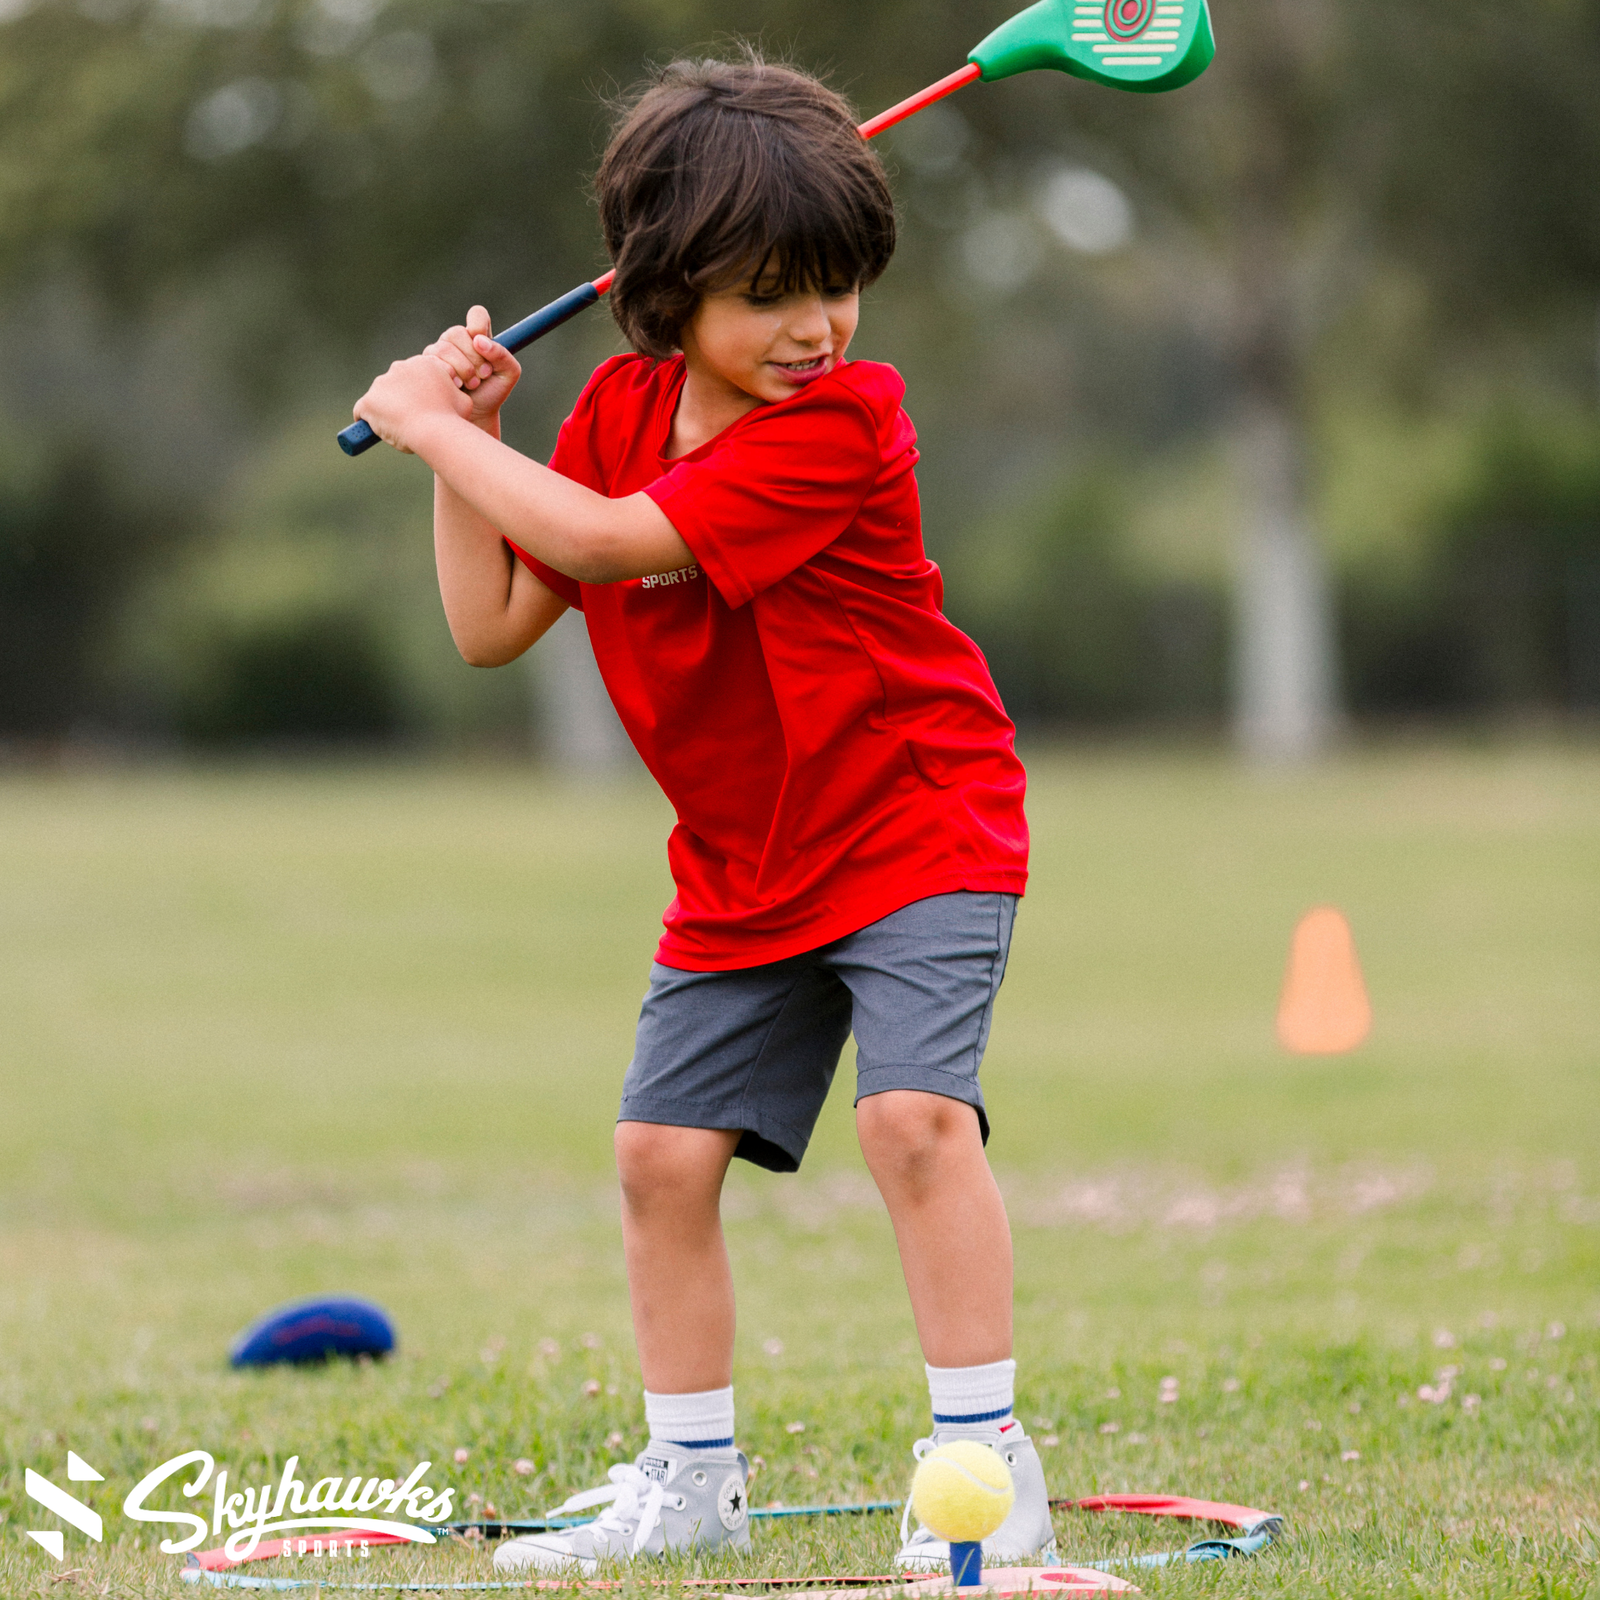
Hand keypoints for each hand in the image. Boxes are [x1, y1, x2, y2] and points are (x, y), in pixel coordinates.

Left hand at [353, 351, 470, 454]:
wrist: (434, 431)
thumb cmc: (452, 419)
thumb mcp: (463, 401)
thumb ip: (453, 394)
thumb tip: (452, 397)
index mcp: (424, 363)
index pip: (414, 377)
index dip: (418, 394)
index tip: (424, 409)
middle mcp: (400, 367)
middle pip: (396, 385)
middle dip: (401, 400)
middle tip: (412, 420)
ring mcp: (381, 383)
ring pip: (380, 398)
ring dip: (385, 410)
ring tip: (398, 429)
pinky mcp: (368, 401)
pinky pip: (363, 412)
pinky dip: (368, 421)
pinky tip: (376, 431)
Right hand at [425, 305, 520, 428]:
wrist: (475, 415)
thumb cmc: (492, 393)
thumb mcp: (508, 374)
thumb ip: (502, 355)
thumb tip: (479, 340)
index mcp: (477, 337)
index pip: (476, 314)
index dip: (477, 323)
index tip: (481, 341)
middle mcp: (457, 340)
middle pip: (457, 332)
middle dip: (473, 356)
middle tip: (483, 374)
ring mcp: (439, 351)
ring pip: (444, 347)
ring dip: (462, 369)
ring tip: (472, 385)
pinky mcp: (427, 364)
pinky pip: (433, 362)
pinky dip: (449, 376)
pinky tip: (456, 387)